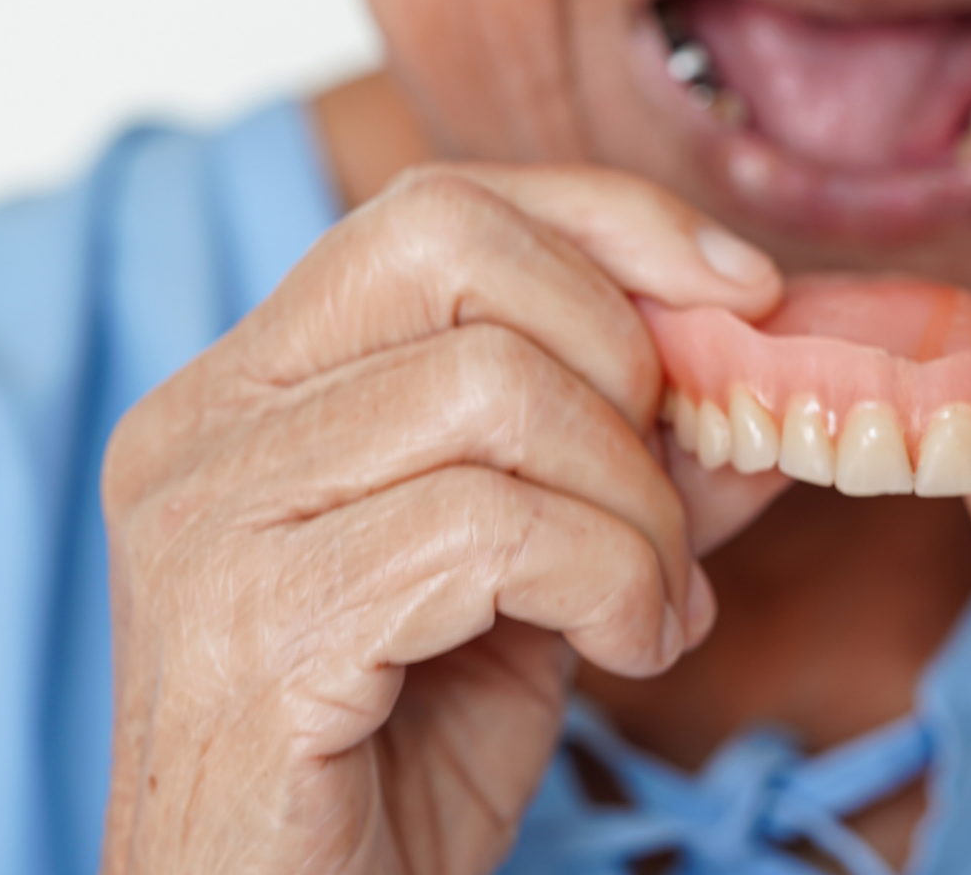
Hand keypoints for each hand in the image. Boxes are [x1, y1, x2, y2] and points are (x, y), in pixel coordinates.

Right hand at [98, 164, 784, 873]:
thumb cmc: (397, 762)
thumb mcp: (537, 577)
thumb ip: (628, 464)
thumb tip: (766, 370)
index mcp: (253, 388)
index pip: (435, 209)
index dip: (607, 220)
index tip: (742, 287)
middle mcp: (204, 424)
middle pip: (453, 251)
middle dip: (622, 356)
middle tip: (666, 495)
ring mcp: (210, 520)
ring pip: (494, 394)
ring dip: (633, 505)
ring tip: (654, 605)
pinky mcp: (252, 625)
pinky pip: (489, 530)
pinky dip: (610, 582)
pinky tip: (625, 650)